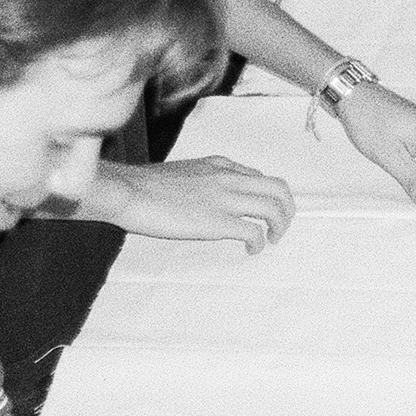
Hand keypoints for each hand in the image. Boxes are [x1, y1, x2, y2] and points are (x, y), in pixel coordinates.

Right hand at [105, 157, 294, 253]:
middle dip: (286, 210)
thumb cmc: (145, 185)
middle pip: (279, 188)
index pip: (260, 177)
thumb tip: (209, 198)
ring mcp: (225, 198)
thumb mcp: (184, 171)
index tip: (263, 211)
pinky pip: (253, 232)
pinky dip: (258, 243)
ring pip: (274, 208)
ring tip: (270, 239)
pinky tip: (250, 250)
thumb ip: (204, 180)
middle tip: (278, 227)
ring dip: (279, 227)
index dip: (267, 196)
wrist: (128, 191)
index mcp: (220, 165)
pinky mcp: (217, 221)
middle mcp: (229, 178)